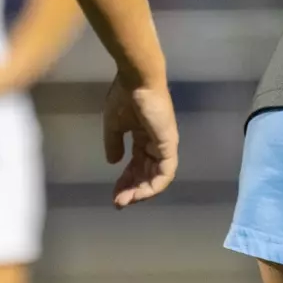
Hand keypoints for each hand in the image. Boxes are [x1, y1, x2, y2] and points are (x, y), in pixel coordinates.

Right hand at [103, 75, 178, 207]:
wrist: (137, 81)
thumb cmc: (125, 98)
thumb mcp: (114, 125)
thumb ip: (114, 143)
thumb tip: (113, 162)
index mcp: (144, 137)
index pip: (137, 164)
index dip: (126, 180)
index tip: (114, 194)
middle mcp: (157, 143)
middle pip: (147, 173)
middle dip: (132, 190)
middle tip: (118, 202)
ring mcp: (165, 144)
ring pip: (157, 177)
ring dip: (141, 191)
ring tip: (125, 201)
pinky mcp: (169, 144)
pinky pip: (166, 172)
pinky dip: (154, 186)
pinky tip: (139, 194)